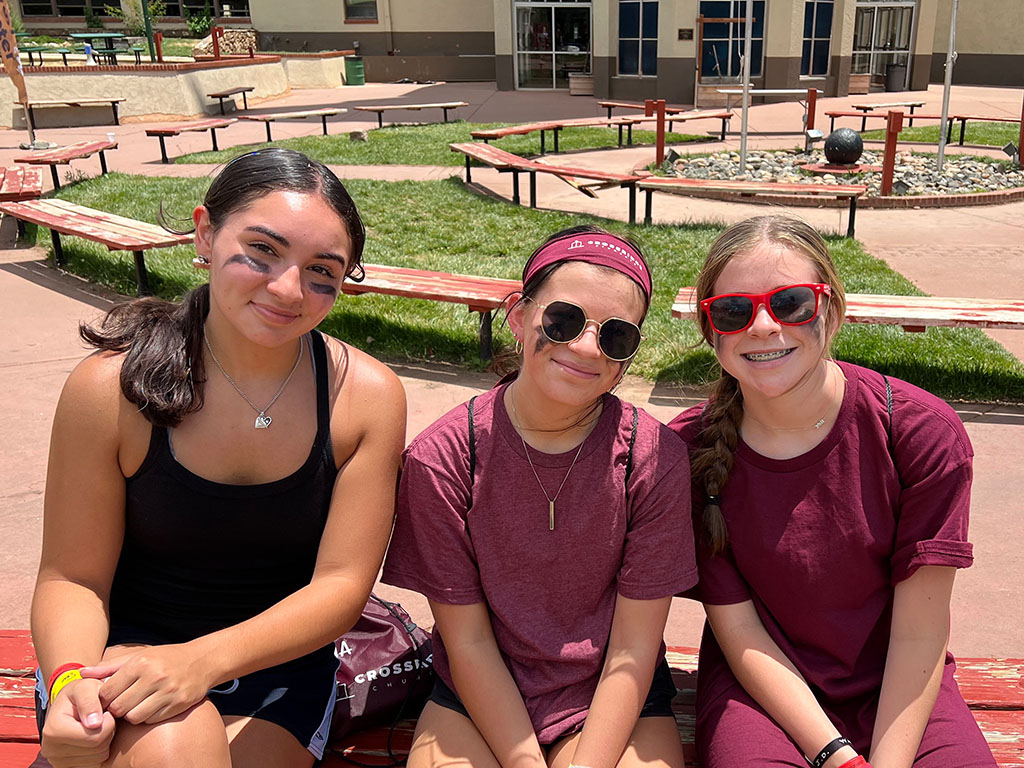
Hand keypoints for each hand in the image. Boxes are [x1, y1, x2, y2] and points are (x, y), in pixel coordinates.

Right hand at [40, 676, 115, 767]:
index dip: (109, 721)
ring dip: (105, 741)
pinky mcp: (65, 766)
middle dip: (108, 731)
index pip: (96, 736)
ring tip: (97, 726)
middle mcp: (50, 749)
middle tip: (102, 718)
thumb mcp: (85, 687)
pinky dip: (99, 751)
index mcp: (53, 729)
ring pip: (98, 757)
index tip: (104, 710)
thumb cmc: (80, 693)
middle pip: (98, 748)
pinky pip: (94, 764)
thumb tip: (94, 724)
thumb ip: (90, 701)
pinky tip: (93, 737)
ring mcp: (57, 761)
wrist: (68, 705)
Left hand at [82, 642, 215, 724]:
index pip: (108, 691)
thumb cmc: (165, 658)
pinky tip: (152, 706)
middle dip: (116, 708)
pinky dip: (147, 717)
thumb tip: (81, 673)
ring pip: (134, 717)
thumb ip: (109, 667)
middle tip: (122, 702)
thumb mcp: (138, 655)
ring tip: (137, 705)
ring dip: (131, 714)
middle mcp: (154, 677)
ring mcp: (168, 691)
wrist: (202, 661)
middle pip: (119, 707)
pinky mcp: (178, 704)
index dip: (104, 698)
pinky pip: (151, 720)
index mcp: (141, 663)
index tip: (108, 697)